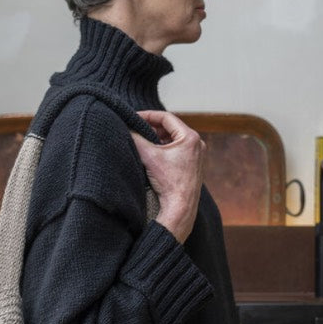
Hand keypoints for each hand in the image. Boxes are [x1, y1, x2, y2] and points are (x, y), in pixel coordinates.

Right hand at [131, 111, 204, 243]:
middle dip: (152, 127)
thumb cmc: (169, 182)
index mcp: (190, 137)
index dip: (148, 115)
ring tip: (142, 140)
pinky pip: (177, 150)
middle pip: (171, 128)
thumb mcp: (148, 156)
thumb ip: (135, 139)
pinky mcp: (193, 165)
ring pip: (173, 139)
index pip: (166, 117)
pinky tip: (152, 153)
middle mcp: (197, 144)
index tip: (134, 117)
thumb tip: (124, 129)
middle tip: (136, 128)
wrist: (180, 207)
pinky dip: (164, 148)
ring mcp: (197, 155)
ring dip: (157, 138)